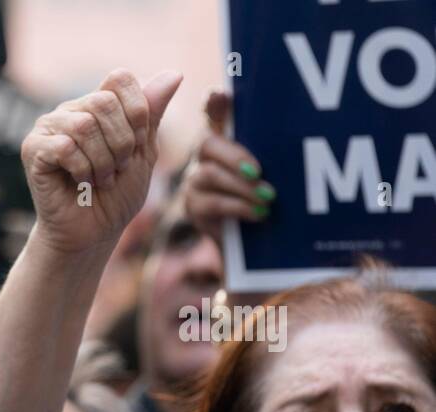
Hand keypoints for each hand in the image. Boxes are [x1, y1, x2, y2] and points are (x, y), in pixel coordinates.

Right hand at [22, 68, 181, 255]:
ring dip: (101, 161)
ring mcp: (48, 128)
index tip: (136, 145)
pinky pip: (63, 146)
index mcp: (97, 105)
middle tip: (117, 169)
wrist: (92, 234)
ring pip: (83, 125)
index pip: (119, 79)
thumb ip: (153, 114)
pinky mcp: (32, 149)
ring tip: (99, 180)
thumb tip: (175, 73)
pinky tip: (80, 182)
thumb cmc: (116, 196)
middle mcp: (71, 110)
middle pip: (103, 101)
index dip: (136, 111)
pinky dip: (81, 169)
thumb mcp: (143, 152)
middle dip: (121, 142)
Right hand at [181, 90, 273, 244]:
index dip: (214, 103)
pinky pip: (212, 203)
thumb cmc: (267, 191)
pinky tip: (259, 213)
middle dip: (234, 156)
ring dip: (243, 187)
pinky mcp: (193, 206)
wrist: (252, 234)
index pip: (214, 110)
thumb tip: (300, 134)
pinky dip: (239, 207)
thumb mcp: (275, 166)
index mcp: (224, 134)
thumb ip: (275, 147)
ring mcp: (194, 179)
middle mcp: (204, 153)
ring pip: (211, 175)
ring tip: (269, 198)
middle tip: (259, 171)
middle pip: (207, 143)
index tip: (219, 95)